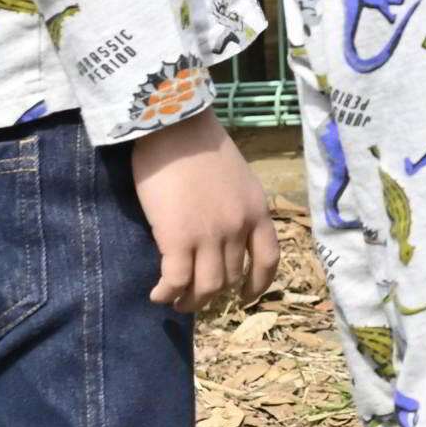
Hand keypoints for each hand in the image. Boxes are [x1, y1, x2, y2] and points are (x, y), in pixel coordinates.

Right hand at [127, 114, 278, 312]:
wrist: (175, 125)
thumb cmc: (199, 143)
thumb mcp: (236, 178)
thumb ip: (235, 206)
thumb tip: (220, 233)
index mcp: (258, 211)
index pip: (268, 260)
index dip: (258, 285)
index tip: (244, 297)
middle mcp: (238, 228)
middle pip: (229, 278)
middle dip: (212, 293)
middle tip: (194, 296)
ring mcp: (209, 235)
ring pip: (206, 286)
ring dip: (190, 301)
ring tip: (175, 301)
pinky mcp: (178, 238)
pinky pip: (176, 280)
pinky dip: (167, 293)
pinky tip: (158, 294)